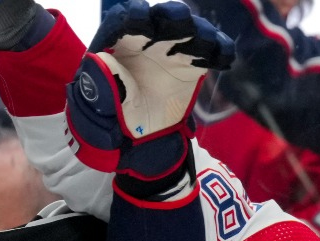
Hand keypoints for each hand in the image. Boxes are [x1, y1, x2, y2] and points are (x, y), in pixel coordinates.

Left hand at [65, 0, 233, 176]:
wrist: (132, 143)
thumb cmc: (107, 121)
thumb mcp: (95, 107)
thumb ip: (98, 84)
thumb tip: (101, 60)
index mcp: (116, 45)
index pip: (123, 20)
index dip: (132, 17)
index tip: (140, 21)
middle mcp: (144, 42)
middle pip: (160, 19)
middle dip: (171, 17)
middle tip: (181, 24)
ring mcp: (169, 53)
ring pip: (189, 31)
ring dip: (200, 32)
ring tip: (207, 43)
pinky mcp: (191, 67)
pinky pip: (209, 53)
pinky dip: (220, 50)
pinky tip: (224, 58)